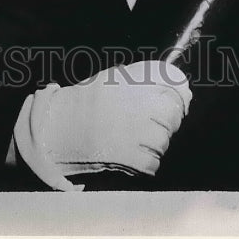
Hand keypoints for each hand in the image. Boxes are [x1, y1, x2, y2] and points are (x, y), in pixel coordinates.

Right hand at [12, 60, 191, 190]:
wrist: (56, 130)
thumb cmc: (85, 103)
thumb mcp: (112, 79)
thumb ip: (142, 78)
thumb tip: (177, 82)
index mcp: (129, 81)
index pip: (172, 79)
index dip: (180, 88)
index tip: (181, 96)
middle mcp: (134, 103)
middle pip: (173, 111)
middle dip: (170, 117)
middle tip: (157, 121)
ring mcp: (133, 131)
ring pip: (164, 138)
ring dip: (157, 140)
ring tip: (138, 138)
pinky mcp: (129, 156)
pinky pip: (153, 161)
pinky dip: (147, 161)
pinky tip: (135, 154)